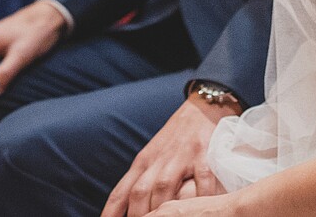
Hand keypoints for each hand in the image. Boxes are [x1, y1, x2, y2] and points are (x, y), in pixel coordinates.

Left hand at [103, 96, 234, 216]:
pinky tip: (198, 210)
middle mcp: (158, 160)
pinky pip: (201, 182)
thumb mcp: (152, 156)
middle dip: (138, 215)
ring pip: (164, 188)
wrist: (201, 109)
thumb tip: (125, 208)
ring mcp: (180, 157)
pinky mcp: (203, 156)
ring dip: (162, 210)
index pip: (122, 192)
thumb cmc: (175, 138)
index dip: (111, 211)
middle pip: (140, 192)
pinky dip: (199, 198)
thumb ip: (140, 181)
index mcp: (143, 162)